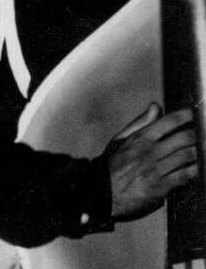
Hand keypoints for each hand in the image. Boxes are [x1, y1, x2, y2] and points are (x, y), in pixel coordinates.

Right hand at [104, 103, 197, 221]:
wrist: (103, 191)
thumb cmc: (112, 164)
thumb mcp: (121, 138)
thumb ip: (141, 122)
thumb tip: (156, 106)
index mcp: (140, 138)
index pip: (168, 122)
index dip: (184, 116)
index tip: (192, 114)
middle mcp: (149, 152)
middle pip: (183, 138)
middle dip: (197, 134)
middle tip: (202, 133)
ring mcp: (156, 170)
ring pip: (187, 156)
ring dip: (199, 151)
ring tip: (202, 148)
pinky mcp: (161, 187)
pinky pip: (184, 176)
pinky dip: (195, 170)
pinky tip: (198, 167)